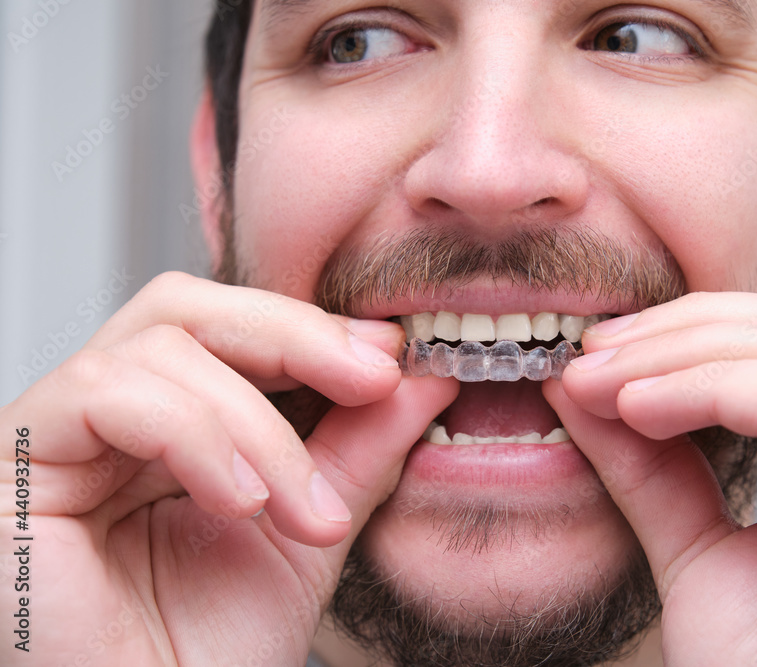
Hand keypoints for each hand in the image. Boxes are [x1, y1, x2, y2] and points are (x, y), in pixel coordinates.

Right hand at [0, 272, 457, 665]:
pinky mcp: (11, 467)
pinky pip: (104, 394)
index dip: (312, 329)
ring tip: (306, 509)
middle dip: (296, 335)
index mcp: (161, 429)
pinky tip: (239, 503)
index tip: (395, 357)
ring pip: (159, 347)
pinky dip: (196, 436)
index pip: (228, 330)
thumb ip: (356, 452)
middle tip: (375, 376)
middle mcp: (99, 423)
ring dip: (258, 424)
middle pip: (186, 309)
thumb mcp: (308, 535)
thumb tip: (421, 379)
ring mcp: (50, 438)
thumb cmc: (207, 659)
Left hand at [550, 292, 756, 665]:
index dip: (705, 332)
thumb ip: (654, 470)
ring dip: (683, 353)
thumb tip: (588, 386)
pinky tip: (637, 408)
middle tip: (594, 348)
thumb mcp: (698, 556)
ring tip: (600, 380)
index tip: (606, 351)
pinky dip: (706, 387)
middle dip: (689, 328)